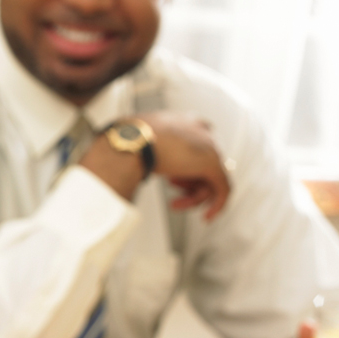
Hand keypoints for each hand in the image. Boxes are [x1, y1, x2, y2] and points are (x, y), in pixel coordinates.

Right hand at [78, 111, 230, 218]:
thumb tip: (115, 156)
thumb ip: (142, 148)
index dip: (186, 166)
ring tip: (176, 202)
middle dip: (189, 182)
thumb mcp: (135, 140)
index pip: (197, 143)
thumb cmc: (125, 139)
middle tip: (174, 193)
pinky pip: (223, 189)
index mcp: (183, 120)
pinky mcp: (213, 164)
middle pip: (204, 163)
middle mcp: (200, 130)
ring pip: (211, 178)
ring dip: (194, 196)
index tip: (175, 180)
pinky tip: (207, 216)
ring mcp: (209, 146)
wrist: (128, 141)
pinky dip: (217, 205)